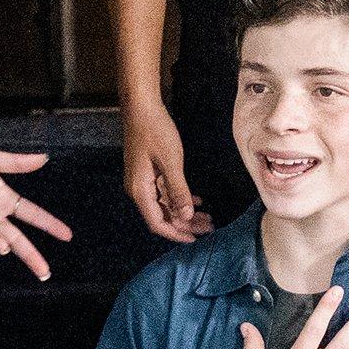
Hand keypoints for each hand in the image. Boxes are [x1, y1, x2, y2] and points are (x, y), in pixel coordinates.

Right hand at [120, 98, 213, 245]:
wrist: (141, 108)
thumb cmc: (154, 132)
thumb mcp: (170, 161)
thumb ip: (178, 190)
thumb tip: (186, 215)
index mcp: (140, 190)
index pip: (157, 222)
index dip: (176, 233)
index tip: (195, 240)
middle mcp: (139, 190)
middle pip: (162, 216)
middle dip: (185, 224)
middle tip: (209, 227)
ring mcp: (143, 181)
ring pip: (165, 205)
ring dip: (185, 211)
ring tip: (208, 216)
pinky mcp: (148, 172)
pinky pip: (164, 192)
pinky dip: (180, 197)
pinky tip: (197, 199)